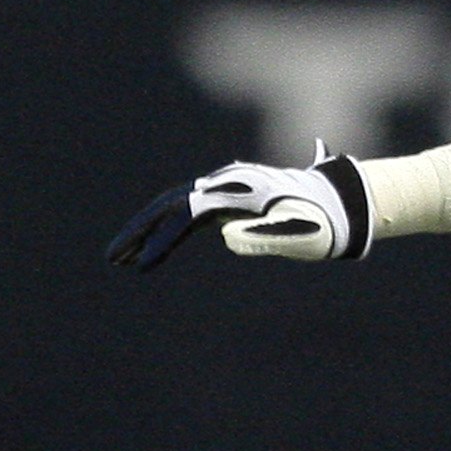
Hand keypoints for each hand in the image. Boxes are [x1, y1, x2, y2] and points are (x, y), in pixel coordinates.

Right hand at [108, 155, 373, 269]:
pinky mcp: (225, 200)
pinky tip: (149, 254)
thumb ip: (265, 236)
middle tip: (111, 259)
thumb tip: (223, 236)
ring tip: (119, 260)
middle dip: (139, 232)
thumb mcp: (300, 235)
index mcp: (239, 192)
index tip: (142, 266)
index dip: (162, 240)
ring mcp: (223, 189)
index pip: (187, 213)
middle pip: (170, 204)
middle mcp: (226, 184)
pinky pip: (186, 214)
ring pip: (173, 208)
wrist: (339, 204)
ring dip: (145, 232)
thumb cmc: (322, 224)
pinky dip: (165, 233)